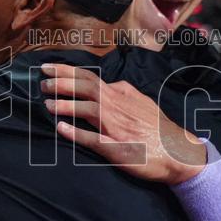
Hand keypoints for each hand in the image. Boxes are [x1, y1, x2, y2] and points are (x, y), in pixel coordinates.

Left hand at [41, 63, 205, 184]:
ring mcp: (116, 126)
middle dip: (61, 82)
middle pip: (85, 87)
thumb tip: (112, 85)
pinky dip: (75, 133)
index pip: (89, 77)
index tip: (49, 68)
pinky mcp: (116, 147)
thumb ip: (125, 93)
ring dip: (65, 105)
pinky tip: (60, 129)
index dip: (66, 71)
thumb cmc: (160, 129)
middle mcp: (117, 106)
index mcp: (122, 94)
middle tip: (42, 81)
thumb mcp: (143, 103)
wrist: (178, 152)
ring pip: (87, 109)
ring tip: (47, 103)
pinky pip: (92, 138)